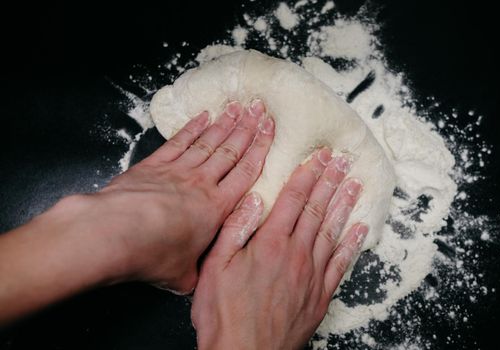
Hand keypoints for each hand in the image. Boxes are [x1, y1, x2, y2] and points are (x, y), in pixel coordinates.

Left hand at [83, 99, 273, 292]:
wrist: (114, 234)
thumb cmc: (152, 254)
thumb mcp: (183, 275)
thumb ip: (198, 272)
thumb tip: (200, 280)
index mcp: (216, 208)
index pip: (246, 174)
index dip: (261, 150)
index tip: (269, 131)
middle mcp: (201, 184)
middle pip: (231, 151)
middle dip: (247, 129)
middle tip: (259, 109)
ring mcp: (177, 170)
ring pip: (208, 142)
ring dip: (225, 123)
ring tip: (237, 106)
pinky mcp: (154, 165)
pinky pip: (179, 141)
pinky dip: (192, 127)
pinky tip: (203, 116)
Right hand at [191, 148, 367, 349]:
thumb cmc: (225, 315)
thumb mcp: (215, 267)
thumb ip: (234, 229)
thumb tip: (252, 199)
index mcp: (270, 243)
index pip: (294, 198)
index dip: (308, 174)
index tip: (320, 157)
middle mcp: (296, 254)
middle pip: (317, 209)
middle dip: (330, 182)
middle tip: (342, 162)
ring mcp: (312, 274)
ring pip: (332, 231)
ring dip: (344, 205)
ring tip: (354, 185)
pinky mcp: (320, 295)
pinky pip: (341, 263)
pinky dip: (352, 244)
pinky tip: (359, 229)